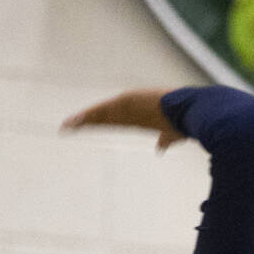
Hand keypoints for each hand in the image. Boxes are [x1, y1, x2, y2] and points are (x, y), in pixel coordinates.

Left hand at [61, 89, 184, 151]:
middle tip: (68, 126)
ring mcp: (126, 107)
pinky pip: (101, 112)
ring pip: (98, 115)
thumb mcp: (172, 134)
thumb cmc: (183, 122)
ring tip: (65, 127)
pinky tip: (74, 122)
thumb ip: (165, 141)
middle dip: (86, 122)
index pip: (114, 121)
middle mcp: (129, 110)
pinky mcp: (124, 104)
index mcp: (138, 117)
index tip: (86, 127)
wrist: (188, 111)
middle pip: (102, 117)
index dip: (99, 123)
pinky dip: (87, 117)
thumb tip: (160, 150)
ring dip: (82, 121)